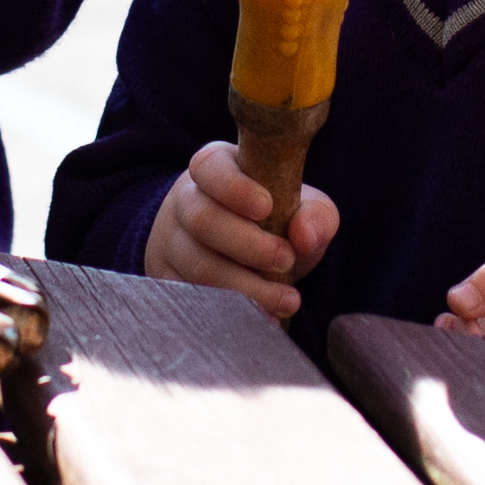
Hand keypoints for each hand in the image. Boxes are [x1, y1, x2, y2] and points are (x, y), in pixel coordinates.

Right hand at [147, 141, 336, 319]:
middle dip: (247, 245)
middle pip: (202, 220)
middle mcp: (186, 202)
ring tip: (286, 300)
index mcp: (215, 169)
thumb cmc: (274, 220)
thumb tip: (305, 236)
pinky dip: (230, 312)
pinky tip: (264, 317)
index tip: (266, 207)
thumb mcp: (301, 209)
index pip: (210, 167)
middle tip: (286, 260)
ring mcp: (171, 243)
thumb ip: (316, 215)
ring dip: (245, 286)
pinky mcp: (168, 281)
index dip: (234, 188)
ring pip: (197, 265)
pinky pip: (191, 300)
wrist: (245, 256)